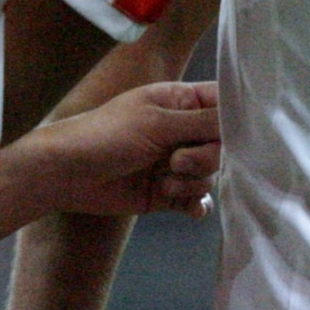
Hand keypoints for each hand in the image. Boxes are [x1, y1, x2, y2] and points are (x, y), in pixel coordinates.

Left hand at [0, 80, 222, 241]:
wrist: (65, 174)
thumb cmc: (107, 135)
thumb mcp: (157, 122)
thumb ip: (202, 122)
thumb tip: (243, 120)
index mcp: (181, 102)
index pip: (225, 102)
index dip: (238, 116)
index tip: (241, 133)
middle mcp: (183, 131)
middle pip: (223, 144)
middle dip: (205, 157)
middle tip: (177, 160)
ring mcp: (175, 163)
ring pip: (210, 174)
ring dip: (192, 181)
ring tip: (164, 180)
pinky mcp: (167, 192)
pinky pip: (197, 199)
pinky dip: (196, 204)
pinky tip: (190, 208)